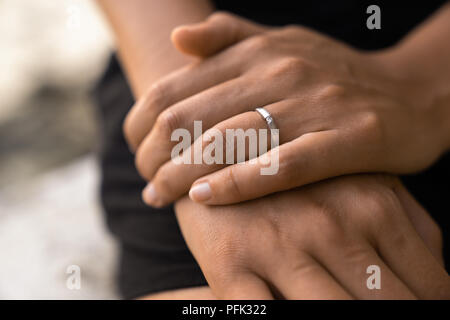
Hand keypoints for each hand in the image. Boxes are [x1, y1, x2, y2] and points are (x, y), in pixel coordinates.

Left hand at [124, 13, 448, 206]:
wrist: (411, 91)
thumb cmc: (335, 73)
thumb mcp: (282, 42)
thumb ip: (230, 38)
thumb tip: (178, 39)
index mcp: (257, 52)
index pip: (175, 89)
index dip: (141, 124)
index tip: (137, 152)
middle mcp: (280, 73)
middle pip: (190, 117)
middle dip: (154, 156)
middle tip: (147, 185)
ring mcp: (314, 105)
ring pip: (228, 141)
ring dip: (181, 174)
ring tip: (160, 196)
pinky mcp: (347, 138)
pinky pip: (283, 165)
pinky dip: (239, 183)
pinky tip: (205, 198)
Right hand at [175, 174, 448, 298]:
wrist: (211, 152)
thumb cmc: (294, 176)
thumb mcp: (362, 182)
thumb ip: (409, 223)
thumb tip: (438, 271)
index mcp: (372, 205)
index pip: (431, 286)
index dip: (430, 307)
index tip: (418, 308)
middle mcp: (330, 226)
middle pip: (390, 306)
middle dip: (397, 319)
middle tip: (377, 305)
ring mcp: (279, 245)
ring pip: (332, 315)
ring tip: (338, 303)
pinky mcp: (230, 262)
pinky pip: (266, 315)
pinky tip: (290, 309)